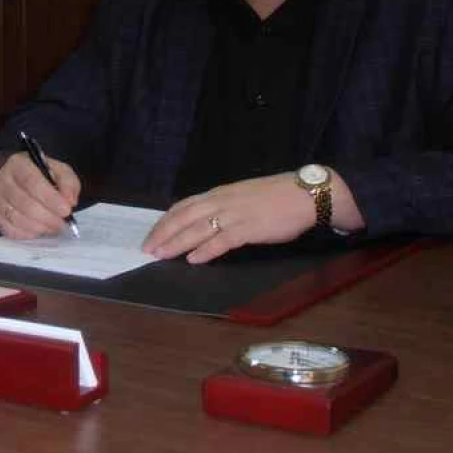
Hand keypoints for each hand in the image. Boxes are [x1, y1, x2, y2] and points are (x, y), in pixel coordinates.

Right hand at [0, 152, 80, 238]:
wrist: (16, 177)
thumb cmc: (40, 174)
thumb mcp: (58, 170)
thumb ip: (68, 183)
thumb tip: (69, 201)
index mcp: (19, 165)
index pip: (32, 182)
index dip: (50, 198)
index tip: (66, 210)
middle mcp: (3, 181)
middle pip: (24, 203)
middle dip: (48, 217)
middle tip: (63, 223)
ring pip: (17, 219)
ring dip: (40, 227)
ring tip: (54, 226)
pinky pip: (11, 231)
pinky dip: (29, 234)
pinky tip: (40, 229)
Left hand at [141, 173, 315, 263]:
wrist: (305, 194)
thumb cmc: (277, 196)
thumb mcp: (244, 196)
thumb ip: (225, 206)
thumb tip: (206, 220)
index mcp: (220, 193)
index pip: (184, 205)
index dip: (166, 220)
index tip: (152, 234)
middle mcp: (223, 201)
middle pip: (184, 217)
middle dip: (163, 233)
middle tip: (147, 249)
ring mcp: (235, 214)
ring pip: (198, 228)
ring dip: (177, 242)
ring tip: (161, 255)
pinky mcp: (249, 228)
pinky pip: (222, 240)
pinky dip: (206, 250)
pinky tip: (194, 259)